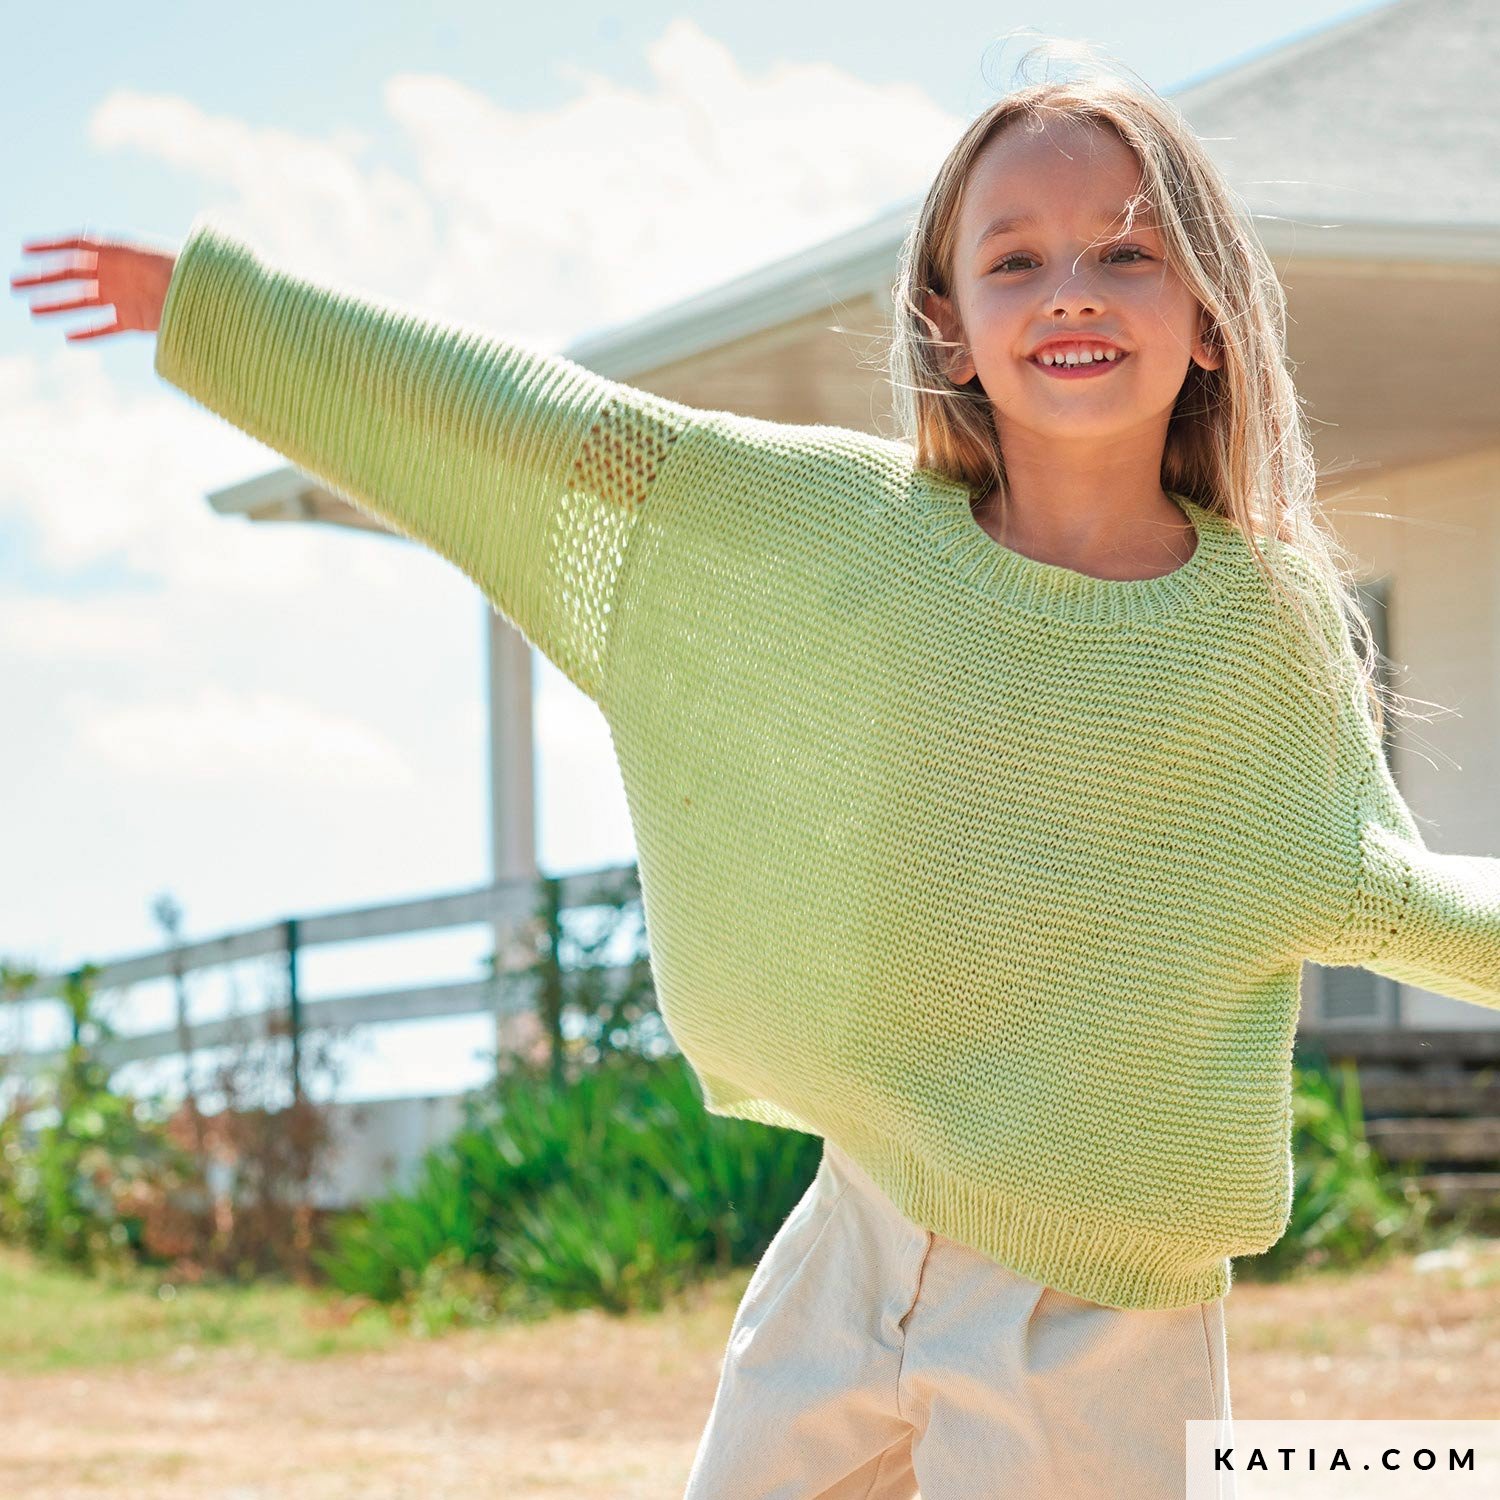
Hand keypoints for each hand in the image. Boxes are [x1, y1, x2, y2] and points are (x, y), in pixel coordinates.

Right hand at [9, 230, 177, 340]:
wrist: (208, 294)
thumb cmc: (179, 268)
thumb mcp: (144, 256)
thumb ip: (112, 250)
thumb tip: (82, 241)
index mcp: (116, 253)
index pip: (76, 246)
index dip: (50, 246)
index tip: (24, 249)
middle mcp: (116, 274)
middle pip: (72, 276)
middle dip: (43, 280)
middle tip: (14, 285)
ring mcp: (124, 297)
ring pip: (83, 302)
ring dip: (58, 306)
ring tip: (32, 312)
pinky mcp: (136, 320)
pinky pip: (107, 327)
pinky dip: (89, 333)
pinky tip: (68, 337)